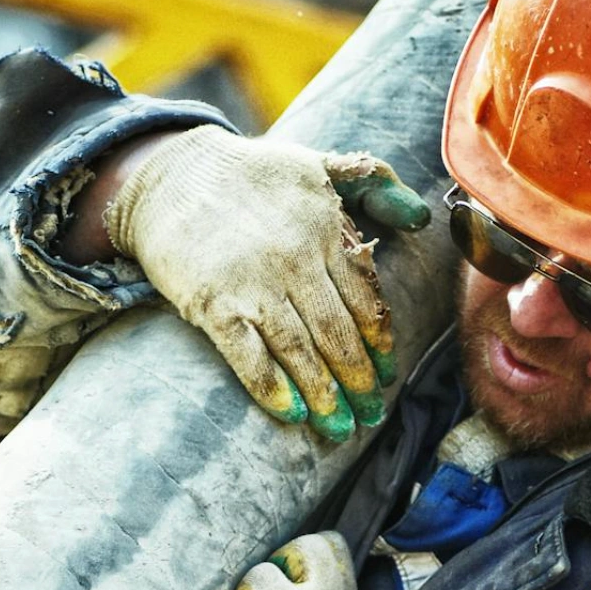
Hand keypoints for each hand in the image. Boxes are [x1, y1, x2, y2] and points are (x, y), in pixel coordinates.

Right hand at [104, 126, 428, 441]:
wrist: (169, 174)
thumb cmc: (249, 173)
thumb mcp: (317, 162)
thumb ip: (374, 182)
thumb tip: (421, 217)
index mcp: (326, 228)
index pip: (365, 299)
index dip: (379, 343)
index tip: (386, 374)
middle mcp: (295, 259)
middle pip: (338, 333)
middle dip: (359, 381)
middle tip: (370, 414)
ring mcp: (252, 284)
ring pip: (300, 351)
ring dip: (325, 395)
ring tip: (340, 427)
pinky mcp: (212, 304)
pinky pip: (248, 356)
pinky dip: (271, 388)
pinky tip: (292, 413)